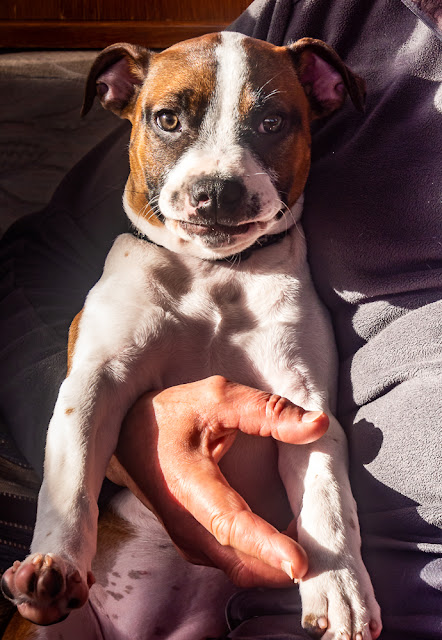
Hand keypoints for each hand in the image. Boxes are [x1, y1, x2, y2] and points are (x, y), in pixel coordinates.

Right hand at [107, 375, 327, 587]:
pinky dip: (267, 561)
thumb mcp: (216, 397)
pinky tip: (293, 540)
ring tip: (320, 547)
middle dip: (286, 566)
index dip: (265, 544)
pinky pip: (237, 564)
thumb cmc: (171, 415)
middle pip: (242, 561)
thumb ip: (267, 410)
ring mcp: (189, 540)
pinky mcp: (197, 545)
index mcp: (188, 484)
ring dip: (279, 566)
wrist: (127, 437)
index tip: (300, 563)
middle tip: (333, 555)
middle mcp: (185, 524)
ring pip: (242, 569)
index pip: (229, 523)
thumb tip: (318, 424)